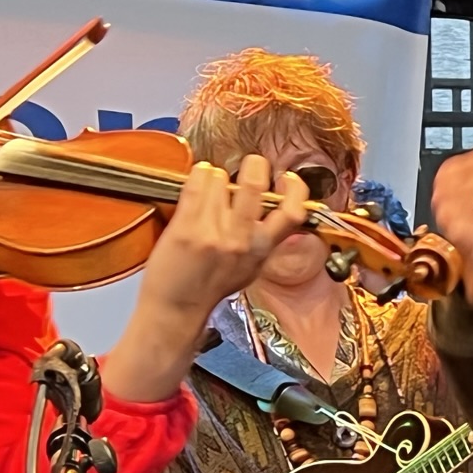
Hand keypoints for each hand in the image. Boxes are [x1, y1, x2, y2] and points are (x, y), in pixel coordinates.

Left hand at [104, 159, 310, 403]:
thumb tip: (268, 207)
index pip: (292, 214)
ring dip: (217, 175)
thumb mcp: (249, 268)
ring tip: (213, 181)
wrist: (177, 309)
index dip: (296, 189)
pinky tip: (199, 176)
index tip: (288, 178)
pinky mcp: (187, 229)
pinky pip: (196, 187)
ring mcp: (213, 234)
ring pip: (221, 180)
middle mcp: (241, 241)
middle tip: (253, 163)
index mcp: (262, 251)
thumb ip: (260, 241)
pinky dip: (198, 175)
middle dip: (255, 166)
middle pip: (254, 187)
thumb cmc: (210, 289)